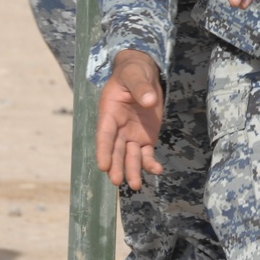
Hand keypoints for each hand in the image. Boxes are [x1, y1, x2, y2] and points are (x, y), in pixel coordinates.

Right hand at [95, 49, 164, 189]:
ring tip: (134, 186)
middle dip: (116, 166)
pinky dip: (150, 163)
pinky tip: (156, 170)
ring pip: (130, 156)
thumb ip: (140, 87)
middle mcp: (118, 128)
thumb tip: (149, 101)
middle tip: (117, 181)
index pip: (104, 135)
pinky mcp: (145, 138)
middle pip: (115, 150)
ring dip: (132, 170)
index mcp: (109, 113)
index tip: (102, 166)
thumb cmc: (133, 72)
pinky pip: (146, 154)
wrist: (143, 74)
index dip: (103, 150)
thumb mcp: (135, 74)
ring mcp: (131, 135)